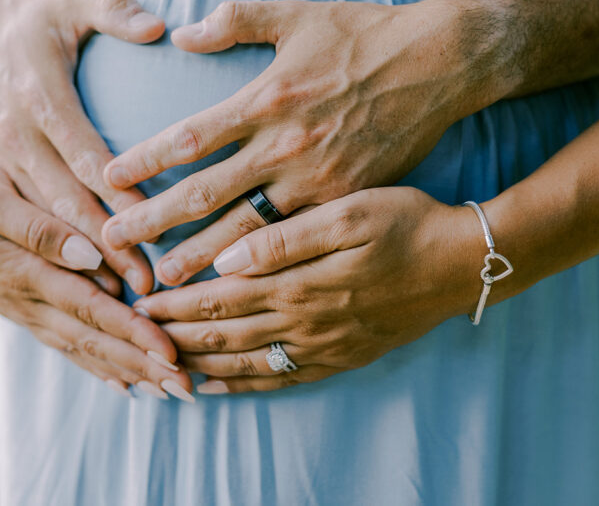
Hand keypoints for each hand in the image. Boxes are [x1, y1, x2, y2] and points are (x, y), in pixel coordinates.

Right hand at [0, 0, 166, 293]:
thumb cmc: (29, 15)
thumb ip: (113, 10)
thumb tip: (159, 24)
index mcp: (37, 99)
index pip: (82, 156)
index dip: (116, 194)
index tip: (150, 228)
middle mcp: (15, 139)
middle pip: (63, 205)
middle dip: (103, 250)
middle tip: (143, 286)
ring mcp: (1, 160)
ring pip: (44, 224)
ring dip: (81, 266)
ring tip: (120, 302)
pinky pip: (27, 223)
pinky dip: (56, 258)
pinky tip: (86, 289)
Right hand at [0, 155, 194, 399]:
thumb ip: (37, 228)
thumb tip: (85, 254)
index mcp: (24, 271)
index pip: (89, 308)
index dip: (131, 332)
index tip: (170, 353)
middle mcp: (27, 300)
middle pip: (93, 340)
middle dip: (142, 365)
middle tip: (188, 386)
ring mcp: (25, 309)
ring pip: (83, 348)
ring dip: (128, 371)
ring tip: (170, 390)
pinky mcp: (25, 308)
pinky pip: (67, 344)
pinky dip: (98, 365)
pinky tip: (127, 383)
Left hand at [101, 0, 500, 284]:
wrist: (440, 63)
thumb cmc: (365, 34)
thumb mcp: (297, 15)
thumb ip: (234, 21)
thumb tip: (181, 33)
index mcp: (266, 97)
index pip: (189, 135)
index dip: (143, 159)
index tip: (106, 177)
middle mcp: (286, 144)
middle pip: (205, 191)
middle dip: (154, 220)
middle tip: (112, 243)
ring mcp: (317, 178)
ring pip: (245, 228)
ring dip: (199, 255)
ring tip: (161, 279)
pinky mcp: (346, 198)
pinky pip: (294, 239)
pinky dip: (260, 263)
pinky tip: (235, 282)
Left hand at [132, 188, 476, 393]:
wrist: (464, 263)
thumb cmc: (407, 223)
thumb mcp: (349, 212)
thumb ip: (285, 238)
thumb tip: (227, 257)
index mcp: (299, 280)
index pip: (221, 297)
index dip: (176, 303)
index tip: (138, 302)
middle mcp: (305, 320)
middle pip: (225, 332)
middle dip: (175, 335)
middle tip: (135, 335)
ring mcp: (324, 344)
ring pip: (246, 361)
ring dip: (200, 363)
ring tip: (161, 366)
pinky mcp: (342, 355)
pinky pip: (281, 378)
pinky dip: (243, 384)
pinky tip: (218, 385)